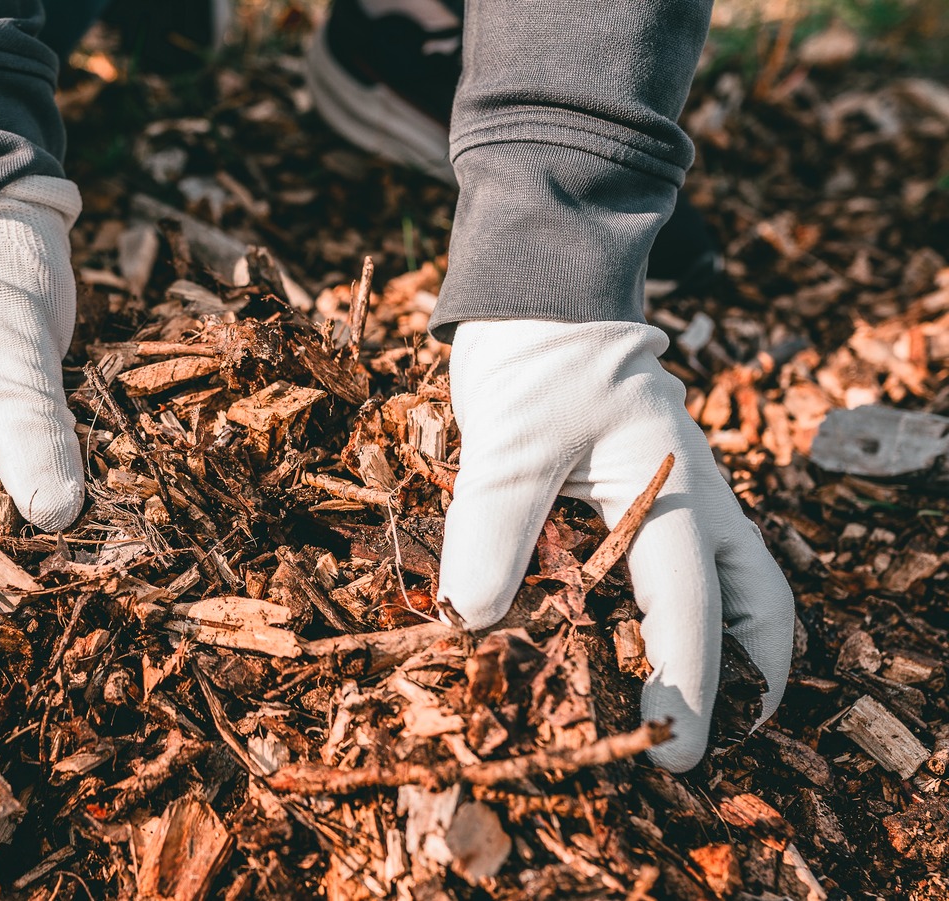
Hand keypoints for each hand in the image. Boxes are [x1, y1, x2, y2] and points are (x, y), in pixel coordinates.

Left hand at [438, 319, 794, 770]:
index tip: (671, 750)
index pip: (690, 603)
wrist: (539, 296)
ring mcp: (680, 492)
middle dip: (746, 678)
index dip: (686, 682)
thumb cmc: (532, 361)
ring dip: (732, 646)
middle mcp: (693, 497)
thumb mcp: (507, 444)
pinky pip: (687, 561)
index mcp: (673, 488)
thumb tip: (473, 622)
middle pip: (756, 600)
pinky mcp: (648, 491)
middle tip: (712, 743)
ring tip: (703, 708)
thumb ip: (492, 530)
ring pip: (738, 581)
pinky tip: (641, 642)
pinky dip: (685, 610)